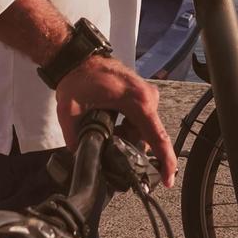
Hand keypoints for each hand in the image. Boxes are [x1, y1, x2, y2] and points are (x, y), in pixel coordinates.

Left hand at [58, 53, 176, 182]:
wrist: (78, 58)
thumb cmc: (78, 78)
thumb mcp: (70, 111)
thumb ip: (75, 138)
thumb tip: (80, 158)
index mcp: (137, 101)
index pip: (157, 136)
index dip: (164, 161)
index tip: (167, 180)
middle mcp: (148, 98)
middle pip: (149, 136)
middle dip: (134, 150)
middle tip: (113, 156)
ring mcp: (147, 95)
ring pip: (144, 130)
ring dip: (128, 139)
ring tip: (107, 137)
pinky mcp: (142, 95)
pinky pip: (141, 121)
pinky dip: (128, 130)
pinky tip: (111, 129)